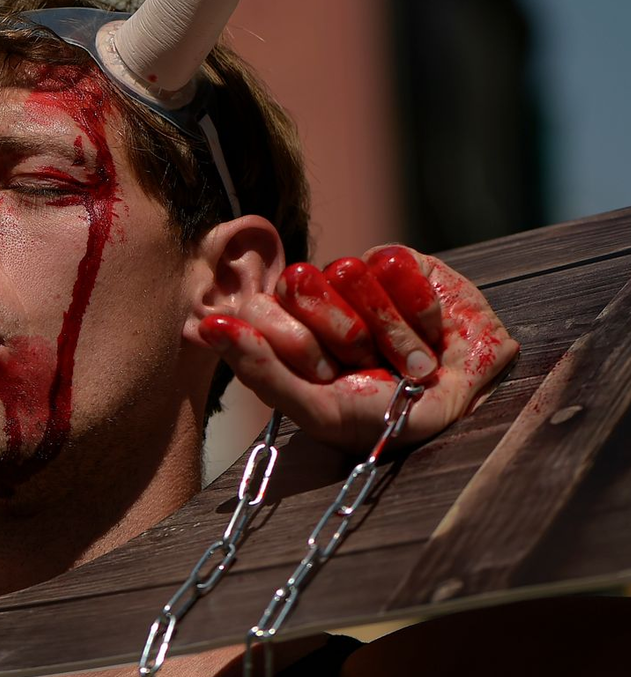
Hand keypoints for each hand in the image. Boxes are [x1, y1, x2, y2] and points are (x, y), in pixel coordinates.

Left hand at [200, 245, 518, 453]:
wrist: (471, 402)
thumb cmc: (387, 417)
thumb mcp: (322, 411)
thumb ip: (262, 372)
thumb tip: (204, 325)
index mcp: (282, 333)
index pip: (256, 313)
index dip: (290, 341)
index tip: (319, 369)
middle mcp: (312, 299)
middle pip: (298, 286)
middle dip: (341, 333)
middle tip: (367, 363)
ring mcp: (354, 276)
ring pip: (348, 273)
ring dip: (389, 330)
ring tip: (412, 363)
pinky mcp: (398, 259)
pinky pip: (395, 265)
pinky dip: (419, 309)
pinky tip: (433, 334)